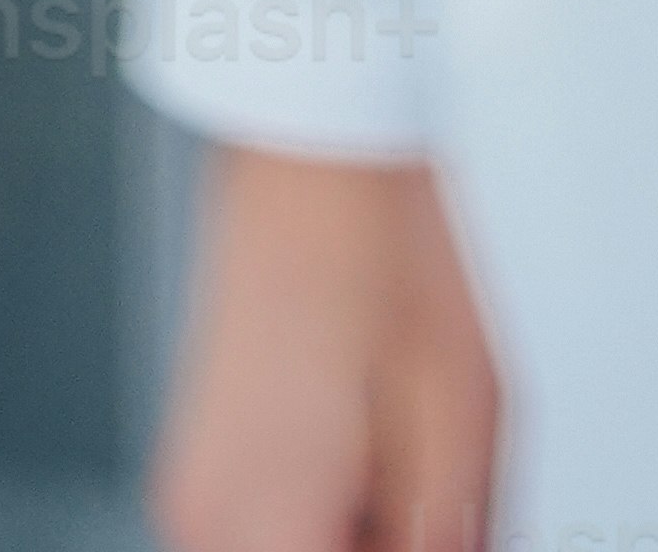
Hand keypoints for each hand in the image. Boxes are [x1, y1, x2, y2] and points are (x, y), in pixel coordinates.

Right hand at [151, 146, 501, 551]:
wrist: (315, 146)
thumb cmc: (386, 244)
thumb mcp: (463, 410)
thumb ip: (453, 530)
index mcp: (263, 522)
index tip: (450, 534)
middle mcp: (203, 520)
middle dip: (389, 543)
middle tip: (442, 496)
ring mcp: (193, 488)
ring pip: (295, 545)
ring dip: (359, 528)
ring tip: (412, 451)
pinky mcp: (203, 456)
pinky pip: (271, 519)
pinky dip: (328, 504)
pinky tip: (374, 439)